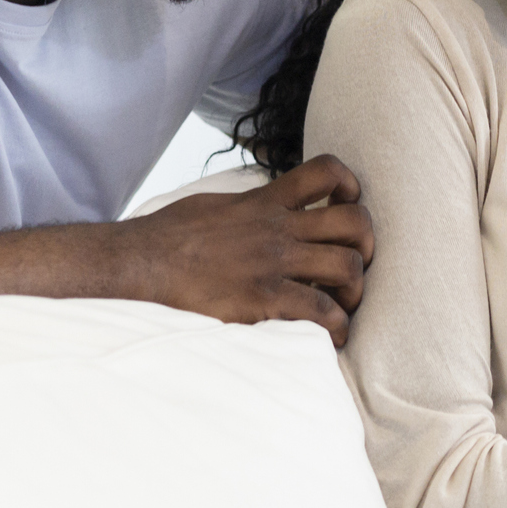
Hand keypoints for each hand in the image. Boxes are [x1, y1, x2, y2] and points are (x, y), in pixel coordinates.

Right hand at [114, 155, 374, 346]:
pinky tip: (331, 336)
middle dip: (367, 244)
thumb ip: (245, 206)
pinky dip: (336, 327)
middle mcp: (276, 229)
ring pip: (347, 266)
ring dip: (355, 289)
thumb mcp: (213, 205)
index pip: (323, 171)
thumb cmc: (168, 238)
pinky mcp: (264, 299)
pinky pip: (321, 311)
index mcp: (263, 202)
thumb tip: (256, 209)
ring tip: (344, 304)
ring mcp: (273, 264)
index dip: (349, 185)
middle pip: (352, 221)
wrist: (139, 264)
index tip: (347, 204)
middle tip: (357, 264)